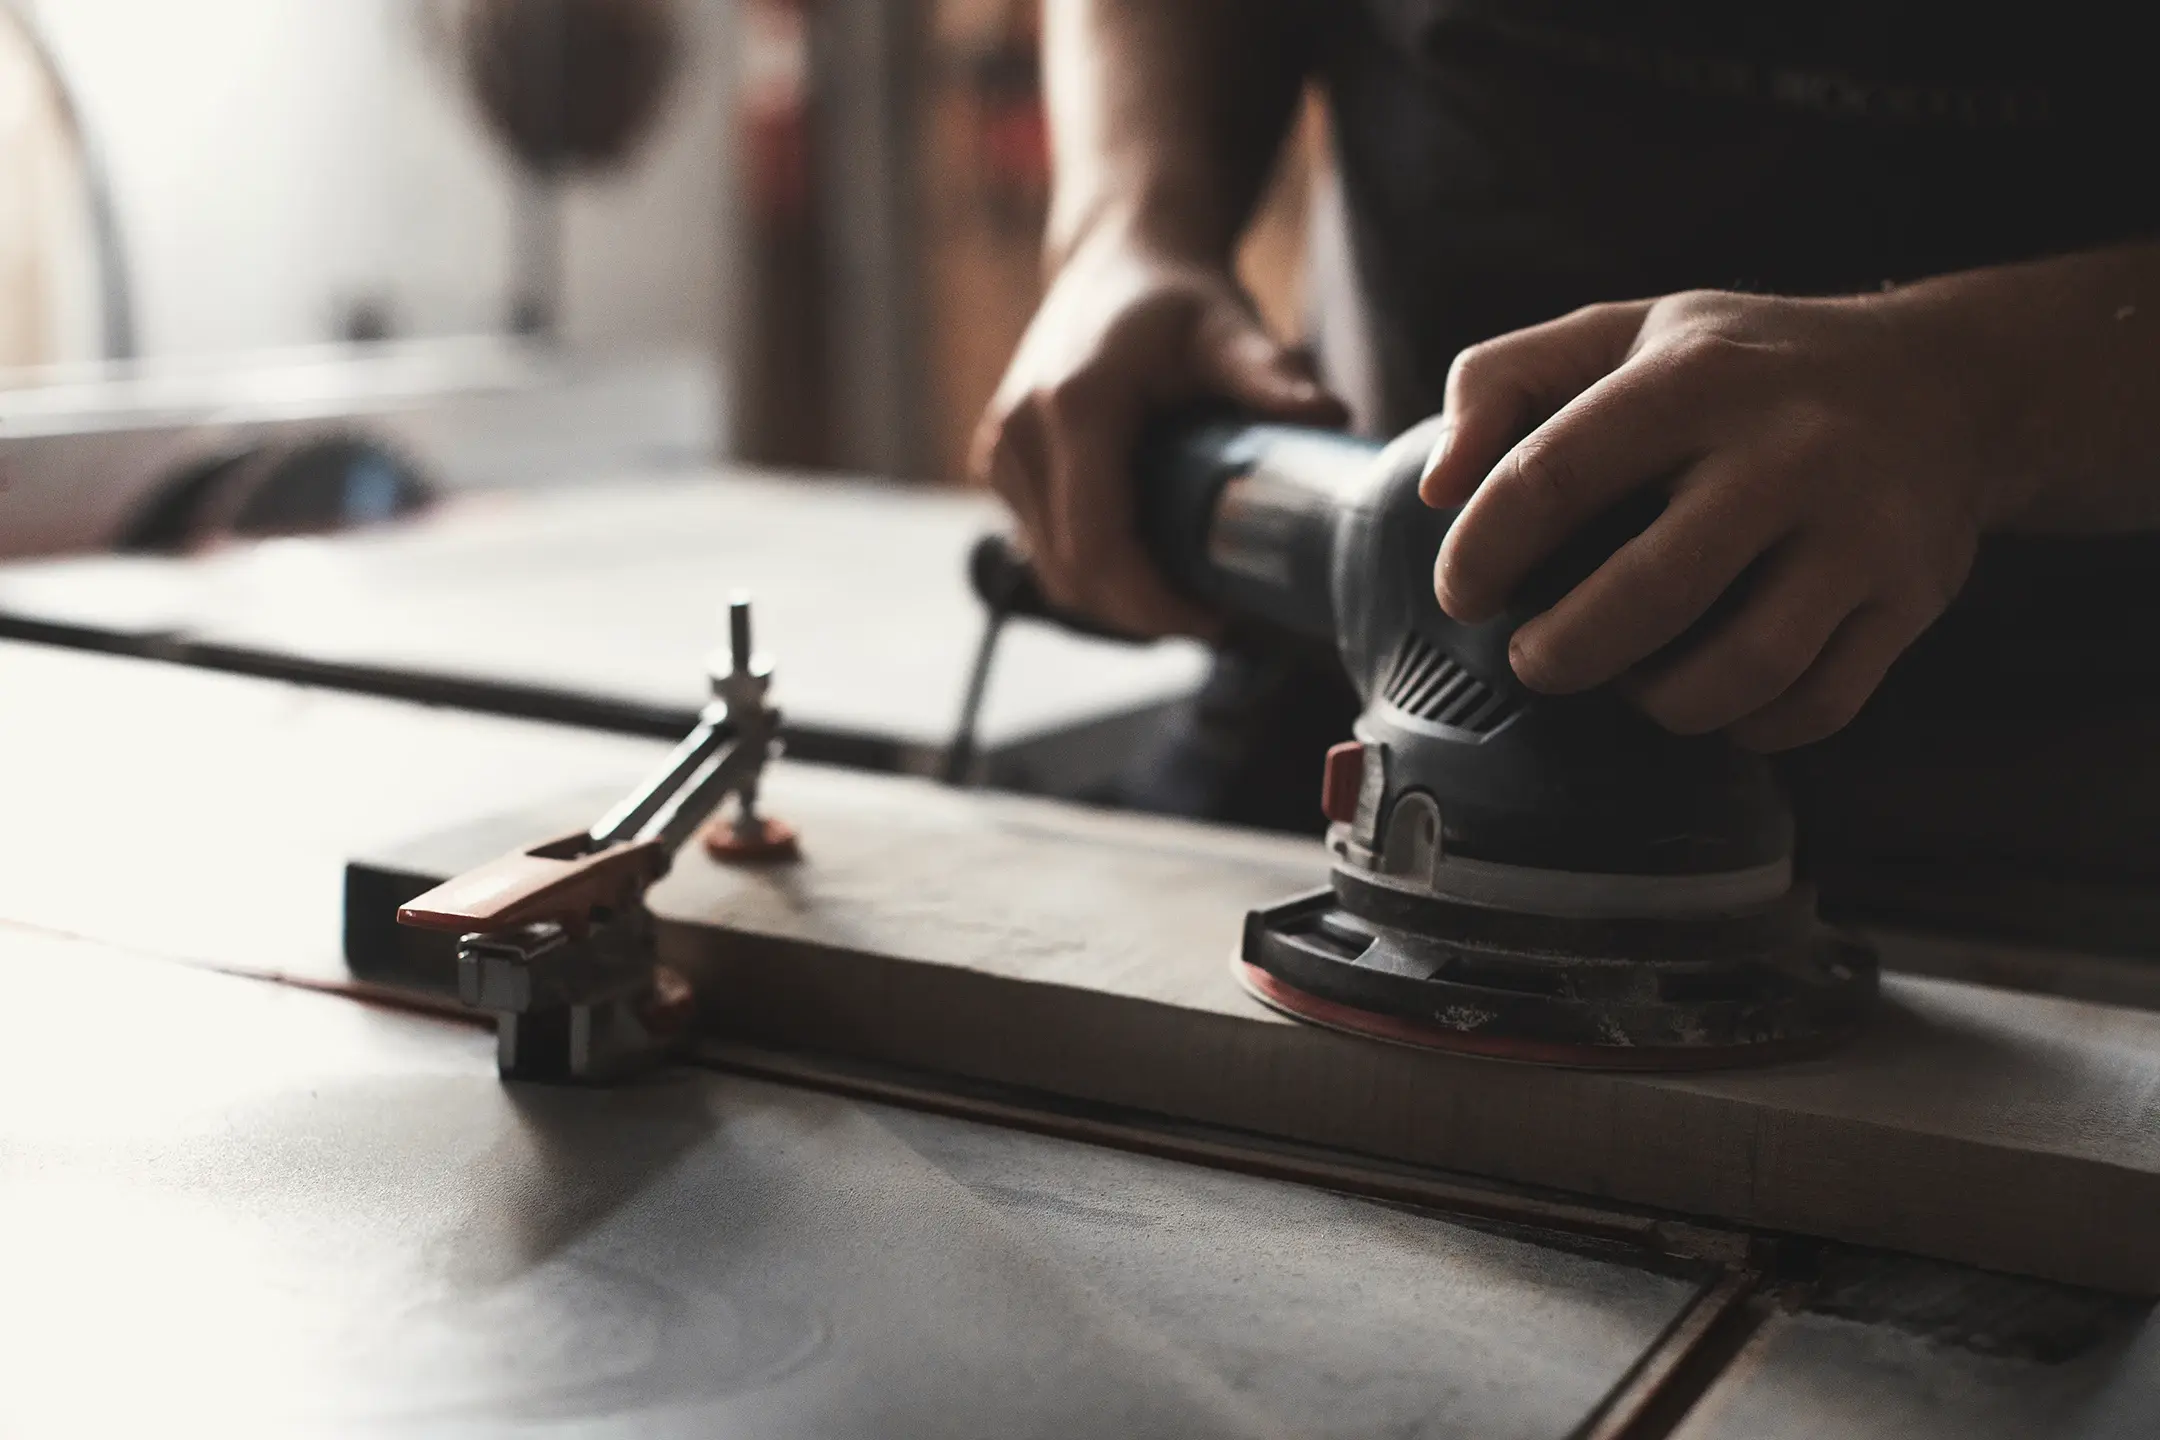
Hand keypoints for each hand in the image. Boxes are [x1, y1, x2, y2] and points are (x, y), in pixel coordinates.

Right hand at [972, 231, 1346, 637]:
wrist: (1116, 259)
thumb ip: (1271, 377)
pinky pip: (1043, 549)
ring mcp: (1001, 454)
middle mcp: (1020, 436)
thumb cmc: (1177, 297)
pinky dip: (1092, 575)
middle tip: (1214, 620)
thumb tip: (1335, 416)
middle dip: (1142, 614)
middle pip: (1074, 574)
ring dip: (1116, 603)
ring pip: (1054, 572)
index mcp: (1072, 408)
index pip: (1099, 547)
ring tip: (1186, 599)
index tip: (1216, 621)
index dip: (1154, 604)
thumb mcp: (1229, 330)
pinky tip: (1147, 572)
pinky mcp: (1000, 466)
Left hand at [1419, 289, 2011, 750]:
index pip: (1553, 476)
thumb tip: (1435, 488)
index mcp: (1695, 378)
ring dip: (1657, 702)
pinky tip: (1712, 695)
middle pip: (1648, 597)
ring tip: (1628, 679)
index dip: (1482, 552)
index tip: (1463, 594)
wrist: (1944, 383)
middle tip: (1533, 660)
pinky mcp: (1909, 600)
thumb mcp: (1623, 332)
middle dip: (1561, 653)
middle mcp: (1788, 453)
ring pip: (1739, 671)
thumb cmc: (1742, 367)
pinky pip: (1814, 706)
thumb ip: (1503, 381)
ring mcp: (1860, 533)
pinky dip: (1746, 726)